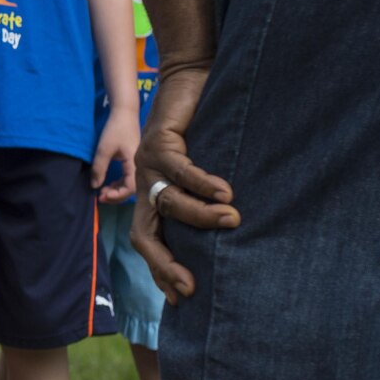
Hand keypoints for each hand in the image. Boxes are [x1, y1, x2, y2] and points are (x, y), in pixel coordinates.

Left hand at [92, 107, 139, 202]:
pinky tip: (109, 184)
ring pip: (129, 185)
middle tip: (100, 197)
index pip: (130, 188)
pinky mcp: (133, 162)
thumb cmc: (115, 130)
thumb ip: (99, 168)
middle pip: (131, 189)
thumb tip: (95, 186)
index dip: (117, 195)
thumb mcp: (103, 149)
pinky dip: (119, 184)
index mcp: (135, 164)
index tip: (102, 196)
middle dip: (115, 196)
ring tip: (102, 192)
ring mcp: (137, 164)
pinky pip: (128, 178)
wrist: (124, 114)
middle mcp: (139, 166)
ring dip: (116, 191)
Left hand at [130, 64, 239, 302]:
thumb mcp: (202, 173)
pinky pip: (180, 169)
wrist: (189, 81)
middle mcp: (142, 184)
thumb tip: (237, 234)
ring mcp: (147, 164)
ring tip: (232, 221)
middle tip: (190, 286)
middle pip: (143, 234)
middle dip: (163, 263)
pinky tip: (225, 193)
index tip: (182, 298)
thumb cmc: (202, 131)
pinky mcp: (159, 141)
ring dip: (200, 216)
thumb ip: (207, 200)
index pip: (148, 243)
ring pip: (169, 201)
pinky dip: (202, 183)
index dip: (161, 271)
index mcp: (150, 197)